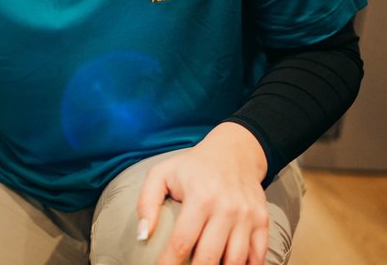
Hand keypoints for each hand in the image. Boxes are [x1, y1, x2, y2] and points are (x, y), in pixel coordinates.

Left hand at [136, 123, 268, 264]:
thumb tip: (143, 235)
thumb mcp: (161, 174)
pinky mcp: (262, 221)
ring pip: (235, 261)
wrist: (233, 151)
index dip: (169, 263)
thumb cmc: (192, 166)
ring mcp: (247, 216)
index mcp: (200, 197)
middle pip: (209, 256)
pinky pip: (258, 255)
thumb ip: (147, 202)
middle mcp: (226, 208)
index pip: (182, 241)